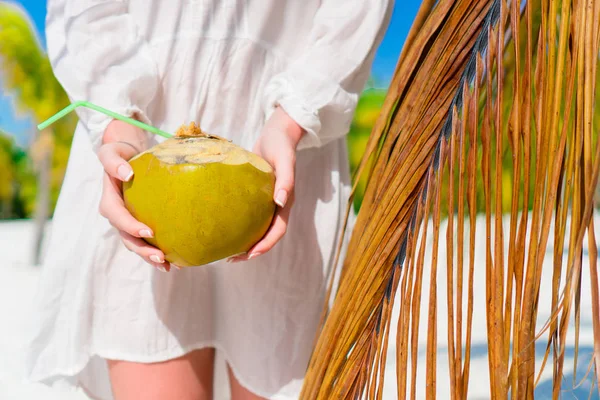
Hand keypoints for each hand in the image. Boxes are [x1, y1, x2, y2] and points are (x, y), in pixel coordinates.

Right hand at [97, 120, 171, 271]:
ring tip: (168, 266)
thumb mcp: (111, 152)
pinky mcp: (139, 224)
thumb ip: (113, 161)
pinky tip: (175, 262)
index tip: (147, 232)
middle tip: (161, 258)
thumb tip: (127, 173)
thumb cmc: (120, 153)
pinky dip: (158, 252)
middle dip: (142, 250)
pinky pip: (147, 242)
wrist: (126, 157)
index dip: (130, 226)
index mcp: (109, 201)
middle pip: (127, 238)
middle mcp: (117, 216)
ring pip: (137, 244)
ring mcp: (128, 222)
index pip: (117, 217)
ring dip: (150, 257)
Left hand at [229, 106, 303, 261]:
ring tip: (224, 248)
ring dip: (244, 240)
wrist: (278, 132)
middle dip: (251, 250)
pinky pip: (248, 214)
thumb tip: (281, 202)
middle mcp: (276, 205)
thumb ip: (286, 181)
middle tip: (231, 258)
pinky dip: (238, 222)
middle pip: (266, 235)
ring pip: (256, 227)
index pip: (277, 231)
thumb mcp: (285, 160)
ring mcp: (266, 201)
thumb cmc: (282, 145)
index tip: (249, 255)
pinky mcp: (256, 194)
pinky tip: (220, 222)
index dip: (265, 246)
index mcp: (286, 203)